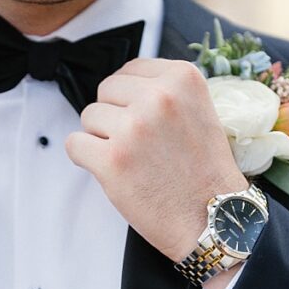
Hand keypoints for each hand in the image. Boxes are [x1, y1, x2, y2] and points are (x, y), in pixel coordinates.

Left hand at [65, 58, 247, 264]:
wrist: (214, 218)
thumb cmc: (204, 172)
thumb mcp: (198, 111)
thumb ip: (163, 92)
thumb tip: (121, 87)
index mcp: (182, 79)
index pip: (131, 70)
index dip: (129, 96)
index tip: (141, 117)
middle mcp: (158, 98)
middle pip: (106, 90)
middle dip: (114, 115)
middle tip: (137, 143)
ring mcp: (133, 128)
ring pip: (88, 117)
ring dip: (101, 138)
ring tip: (131, 159)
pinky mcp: (111, 160)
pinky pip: (74, 144)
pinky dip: (85, 158)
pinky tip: (112, 171)